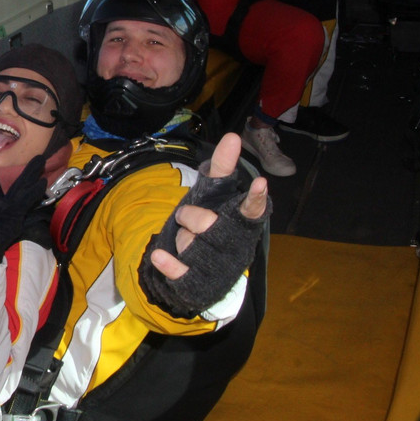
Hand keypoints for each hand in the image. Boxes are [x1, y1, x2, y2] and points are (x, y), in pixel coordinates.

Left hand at [137, 132, 271, 315]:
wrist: (201, 271)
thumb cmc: (211, 224)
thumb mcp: (214, 195)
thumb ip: (222, 168)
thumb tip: (231, 136)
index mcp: (243, 224)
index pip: (252, 210)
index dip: (256, 198)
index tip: (260, 183)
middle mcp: (235, 247)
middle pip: (209, 224)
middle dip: (192, 216)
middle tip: (185, 216)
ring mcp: (217, 267)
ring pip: (191, 244)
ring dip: (180, 237)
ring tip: (184, 237)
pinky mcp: (196, 284)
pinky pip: (180, 272)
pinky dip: (168, 264)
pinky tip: (159, 257)